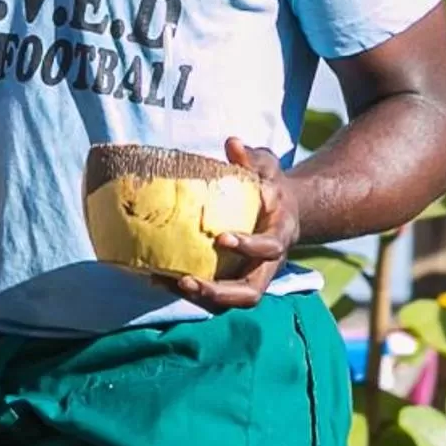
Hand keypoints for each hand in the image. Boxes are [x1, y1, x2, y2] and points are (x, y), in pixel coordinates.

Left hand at [165, 138, 299, 313]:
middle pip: (250, 292)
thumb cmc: (272, 187)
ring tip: (166, 283)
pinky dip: (189, 292)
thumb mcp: (267, 167)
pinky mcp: (235, 281)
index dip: (248, 246)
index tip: (221, 238)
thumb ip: (253, 158)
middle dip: (219, 291)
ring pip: (230, 301)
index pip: (268, 247)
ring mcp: (252, 277)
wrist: (286, 212)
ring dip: (200, 298)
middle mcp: (268, 264)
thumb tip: (232, 143)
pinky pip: (215, 296)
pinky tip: (159, 278)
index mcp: (279, 235)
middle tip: (186, 281)